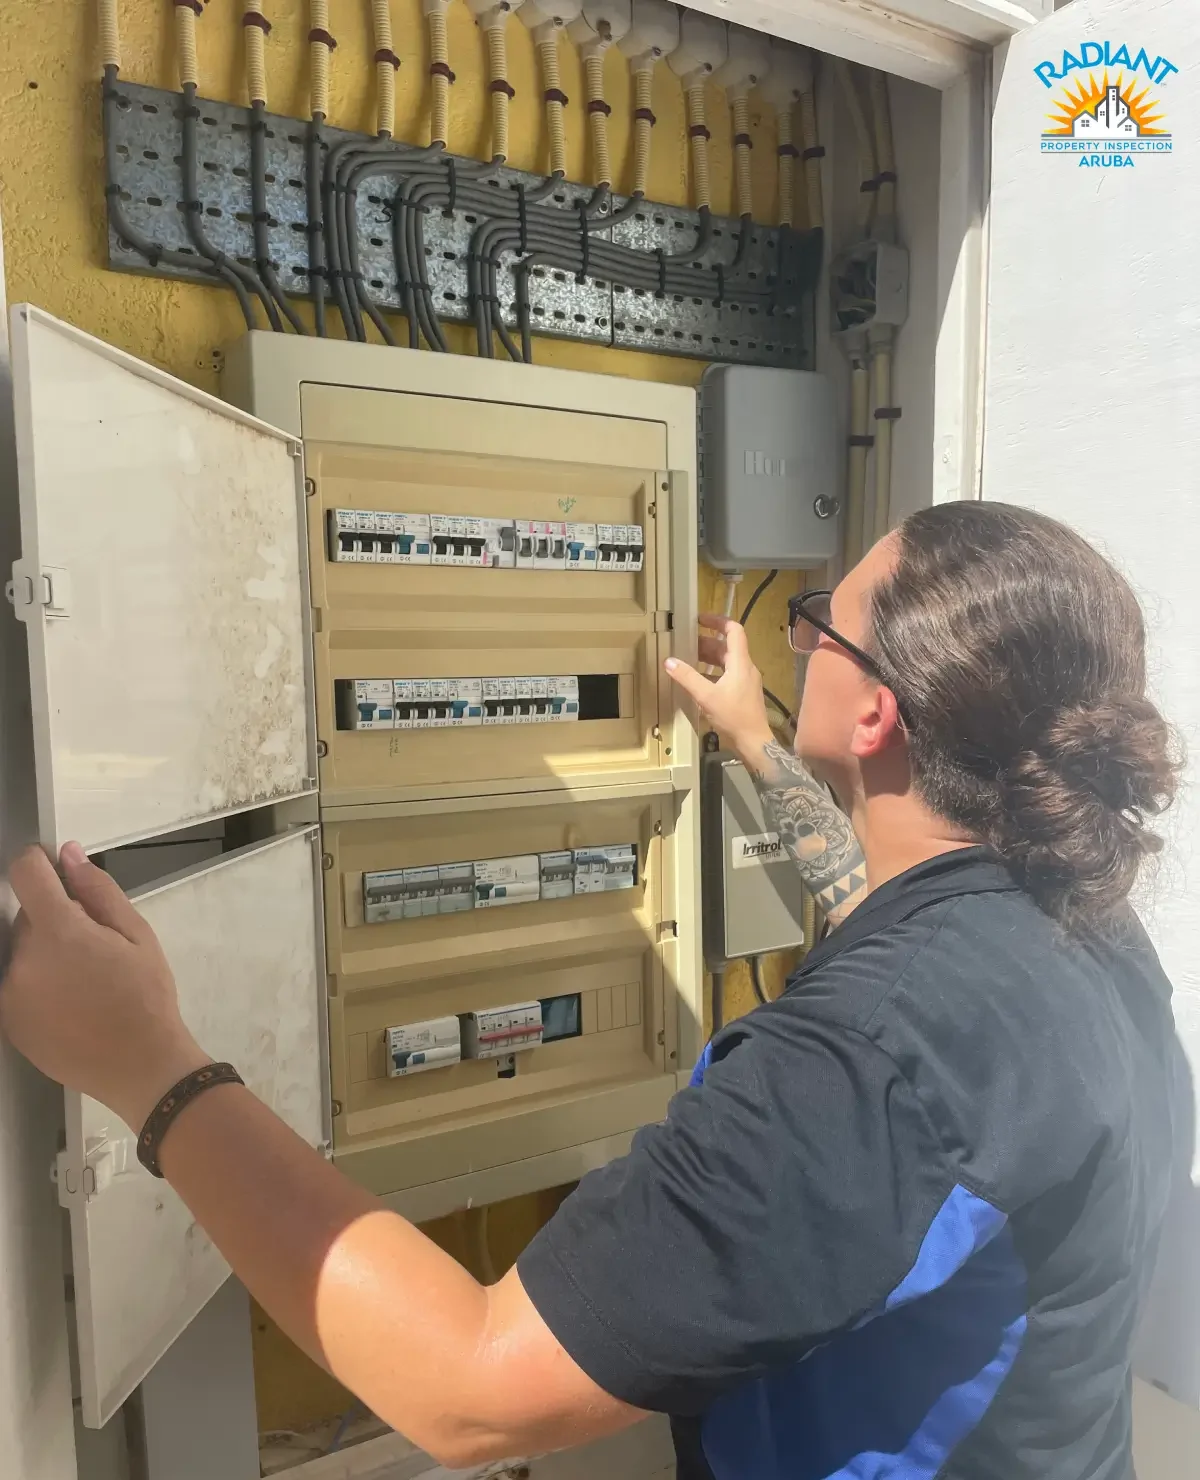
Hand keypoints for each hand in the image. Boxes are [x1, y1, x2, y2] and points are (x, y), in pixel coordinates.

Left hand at [0, 844, 209, 1130]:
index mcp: (59, 932)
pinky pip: (17, 985)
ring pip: (22, 952)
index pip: (25, 874)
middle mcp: (23, 960)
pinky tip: (70, 1005)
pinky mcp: (8, 1021)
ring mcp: (10, 994)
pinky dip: (37, 985)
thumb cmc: (147, 998)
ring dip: (45, 954)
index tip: (55, 871)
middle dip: (55, 919)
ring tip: (83, 982)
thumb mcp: (138, 935)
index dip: (40, 864)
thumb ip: (99, 891)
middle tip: (95, 947)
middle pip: (27, 917)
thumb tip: (68, 855)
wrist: (140, 1066)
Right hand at [664, 614, 774, 763]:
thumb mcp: (706, 696)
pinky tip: (698, 680)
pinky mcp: (743, 693)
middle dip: (707, 642)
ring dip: (708, 657)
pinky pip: (727, 675)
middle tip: (686, 642)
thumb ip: (687, 678)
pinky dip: (712, 672)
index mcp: (740, 663)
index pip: (734, 631)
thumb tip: (669, 661)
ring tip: (688, 658)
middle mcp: (746, 668)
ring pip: (727, 661)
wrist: (754, 742)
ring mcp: (746, 681)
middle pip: (727, 647)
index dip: (718, 621)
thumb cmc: (734, 717)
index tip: (700, 619)